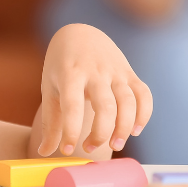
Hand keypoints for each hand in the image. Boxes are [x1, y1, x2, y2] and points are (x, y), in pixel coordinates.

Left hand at [37, 24, 152, 156]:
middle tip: (90, 149)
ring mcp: (115, 71)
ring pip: (128, 101)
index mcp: (70, 74)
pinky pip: (144, 94)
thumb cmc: (61, 66)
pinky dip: (144, 114)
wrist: (80, 33)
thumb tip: (43, 153)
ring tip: (115, 145)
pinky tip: (135, 130)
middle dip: (101, 133)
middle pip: (105, 106)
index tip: (68, 150)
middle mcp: (94, 71)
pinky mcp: (129, 73)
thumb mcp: (50, 88)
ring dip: (124, 127)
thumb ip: (50, 122)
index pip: (72, 105)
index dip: (71, 130)